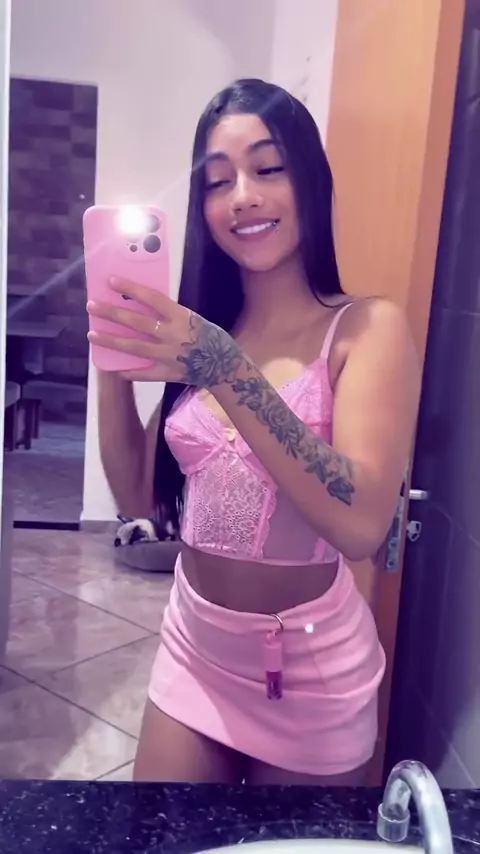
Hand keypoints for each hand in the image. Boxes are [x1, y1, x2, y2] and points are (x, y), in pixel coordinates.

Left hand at [87, 277, 243, 384]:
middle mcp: (172, 335)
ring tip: (92, 334)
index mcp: (180, 317)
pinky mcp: (167, 374)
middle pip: (136, 322)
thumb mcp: (191, 318)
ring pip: (133, 347)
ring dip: (110, 341)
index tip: (110, 281)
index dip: (130, 288)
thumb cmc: (208, 337)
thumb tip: (138, 305)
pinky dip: (127, 371)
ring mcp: (168, 356)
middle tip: (92, 306)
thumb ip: (168, 314)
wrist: (225, 366)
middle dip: (111, 313)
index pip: (151, 298)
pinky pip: (142, 374)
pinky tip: (112, 368)